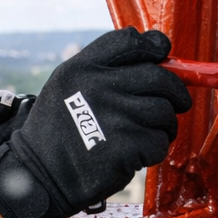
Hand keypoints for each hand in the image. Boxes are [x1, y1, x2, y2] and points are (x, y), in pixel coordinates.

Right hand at [0, 28, 190, 217]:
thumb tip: (154, 61)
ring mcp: (115, 115)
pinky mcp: (127, 145)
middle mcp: (99, 86)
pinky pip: (159, 141)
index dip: (154, 46)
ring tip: (152, 132)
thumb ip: (100, 71)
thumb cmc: (55, 134)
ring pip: (165, 111)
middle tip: (177, 102)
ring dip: (166, 124)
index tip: (162, 56)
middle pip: (159, 76)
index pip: (130, 41)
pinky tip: (138, 154)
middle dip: (175, 91)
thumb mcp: (64, 88)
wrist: (39, 177)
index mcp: (82, 68)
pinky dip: (154, 149)